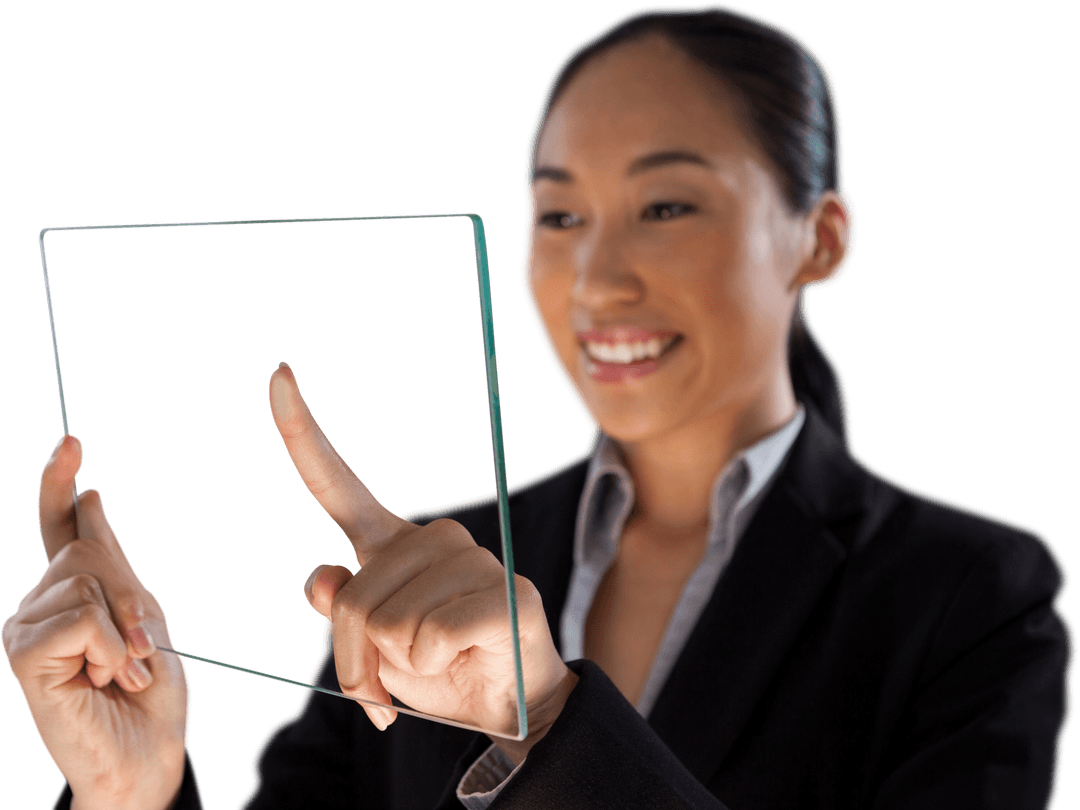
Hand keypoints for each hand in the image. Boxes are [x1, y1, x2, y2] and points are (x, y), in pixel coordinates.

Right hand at [2, 436, 190, 809]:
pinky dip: (109, 649)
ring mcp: (25, 629)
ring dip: (125, 630)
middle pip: (88, 551)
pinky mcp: (23, 655)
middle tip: (140, 652)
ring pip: (85, 581)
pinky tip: (104, 680)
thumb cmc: (147, 695)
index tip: (72, 441)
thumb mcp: (142, 615)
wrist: (147, 755)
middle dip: (130, 596)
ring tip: (123, 672)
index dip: (60, 482)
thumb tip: (89, 499)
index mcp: (71, 594)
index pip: (59, 527)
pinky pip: (79, 617)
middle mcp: (39, 606)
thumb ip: (112, 563)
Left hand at [270, 363, 576, 757]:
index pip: (335, 483)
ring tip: (435, 665)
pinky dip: (434, 668)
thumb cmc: (435, 666)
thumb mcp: (371, 646)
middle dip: (358, 660)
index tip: (277, 374)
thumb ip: (341, 611)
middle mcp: (432, 538)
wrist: (502, 703)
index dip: (300, 432)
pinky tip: (463, 657)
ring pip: (389, 626)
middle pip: (352, 602)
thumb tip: (323, 577)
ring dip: (398, 670)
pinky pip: (430, 640)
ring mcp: (473, 561)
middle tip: (391, 679)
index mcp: (391, 542)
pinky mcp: (505, 595)